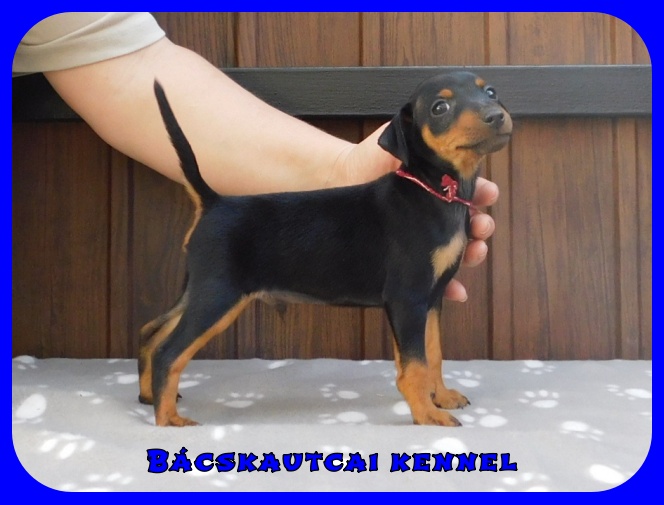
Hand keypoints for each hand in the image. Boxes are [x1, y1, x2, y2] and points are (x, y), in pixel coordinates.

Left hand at [337, 123, 498, 302]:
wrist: (338, 180)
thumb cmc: (369, 160)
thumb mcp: (399, 142)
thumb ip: (419, 134)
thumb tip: (444, 124)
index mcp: (439, 187)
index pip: (470, 192)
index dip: (483, 194)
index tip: (486, 194)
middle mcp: (435, 213)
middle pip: (469, 224)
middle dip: (482, 227)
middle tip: (481, 227)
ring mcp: (421, 237)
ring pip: (456, 251)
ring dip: (472, 255)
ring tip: (475, 253)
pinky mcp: (407, 259)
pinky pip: (430, 278)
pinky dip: (449, 287)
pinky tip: (458, 291)